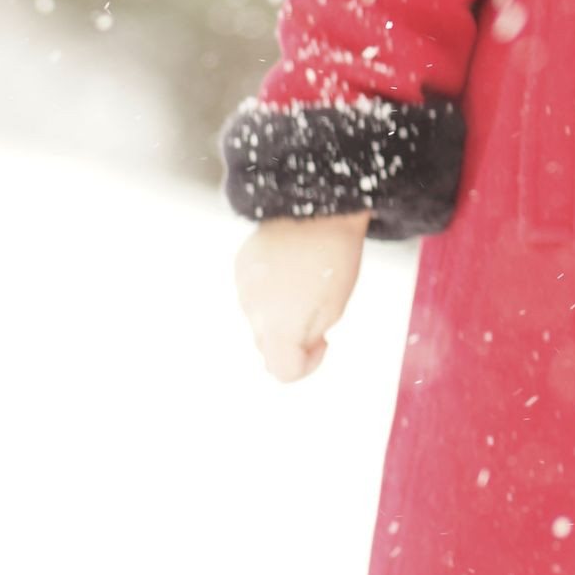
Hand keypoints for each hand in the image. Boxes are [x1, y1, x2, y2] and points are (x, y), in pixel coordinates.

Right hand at [236, 211, 368, 382]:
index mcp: (278, 326)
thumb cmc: (335, 259)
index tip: (326, 341)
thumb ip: (308, 337)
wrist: (318, 204)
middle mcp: (252, 310)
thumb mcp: (333, 307)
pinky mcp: (240, 265)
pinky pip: (253, 293)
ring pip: (260, 319)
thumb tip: (293, 347)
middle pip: (269, 347)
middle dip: (293, 339)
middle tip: (320, 309)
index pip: (283, 371)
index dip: (308, 365)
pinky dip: (270, 291)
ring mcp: (242, 286)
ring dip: (280, 314)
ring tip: (307, 281)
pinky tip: (290, 267)